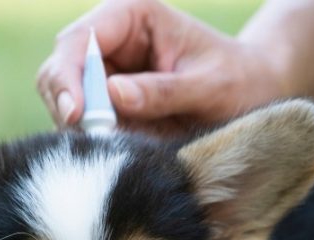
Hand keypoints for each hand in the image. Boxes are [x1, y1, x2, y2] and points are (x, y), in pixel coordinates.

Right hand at [36, 0, 287, 133]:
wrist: (253, 94)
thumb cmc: (238, 81)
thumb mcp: (209, 87)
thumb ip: (164, 92)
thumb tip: (113, 96)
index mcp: (132, 16)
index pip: (80, 40)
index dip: (69, 76)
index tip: (77, 114)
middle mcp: (109, 39)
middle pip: (59, 68)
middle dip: (68, 105)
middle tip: (91, 140)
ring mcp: (102, 71)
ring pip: (62, 98)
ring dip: (77, 127)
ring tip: (110, 147)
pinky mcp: (104, 102)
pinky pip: (79, 122)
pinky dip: (88, 139)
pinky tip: (113, 150)